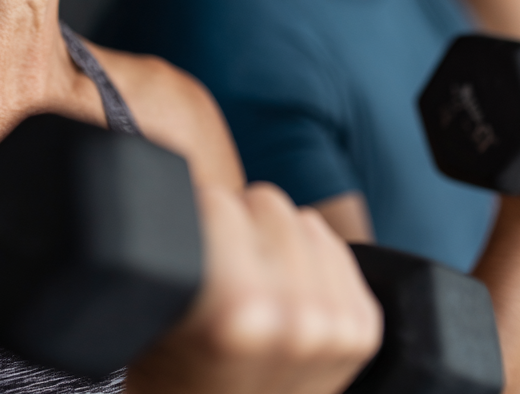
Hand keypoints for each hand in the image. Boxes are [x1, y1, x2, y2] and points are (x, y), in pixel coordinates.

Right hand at [126, 182, 382, 393]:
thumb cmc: (173, 377)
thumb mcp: (157, 309)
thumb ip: (175, 231)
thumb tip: (170, 147)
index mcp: (236, 310)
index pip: (216, 201)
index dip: (193, 218)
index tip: (187, 250)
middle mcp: (297, 317)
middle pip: (265, 200)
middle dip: (237, 227)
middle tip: (218, 277)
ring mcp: (337, 325)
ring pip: (302, 217)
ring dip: (275, 240)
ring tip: (250, 288)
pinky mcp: (363, 328)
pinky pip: (333, 245)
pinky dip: (309, 260)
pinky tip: (284, 296)